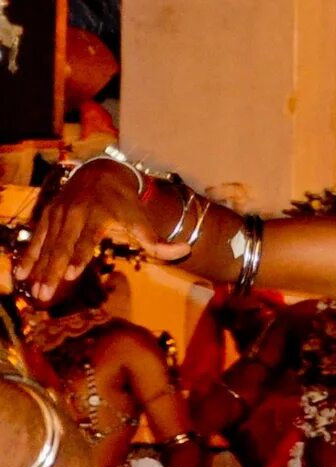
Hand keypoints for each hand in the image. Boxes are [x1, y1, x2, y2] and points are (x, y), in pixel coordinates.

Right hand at [20, 159, 153, 303]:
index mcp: (98, 214)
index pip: (87, 239)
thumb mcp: (141, 217)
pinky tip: (20, 274)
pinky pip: (36, 239)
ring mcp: (58, 215)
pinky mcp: (48, 217)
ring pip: (46, 245)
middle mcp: (74, 214)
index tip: (72, 274)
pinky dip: (28, 255)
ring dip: (38, 268)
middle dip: (53, 270)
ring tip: (35, 291)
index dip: (80, 256)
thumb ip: (157, 239)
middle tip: (46, 293)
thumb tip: (184, 251)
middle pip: (62, 246)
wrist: (100, 173)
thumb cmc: (124, 202)